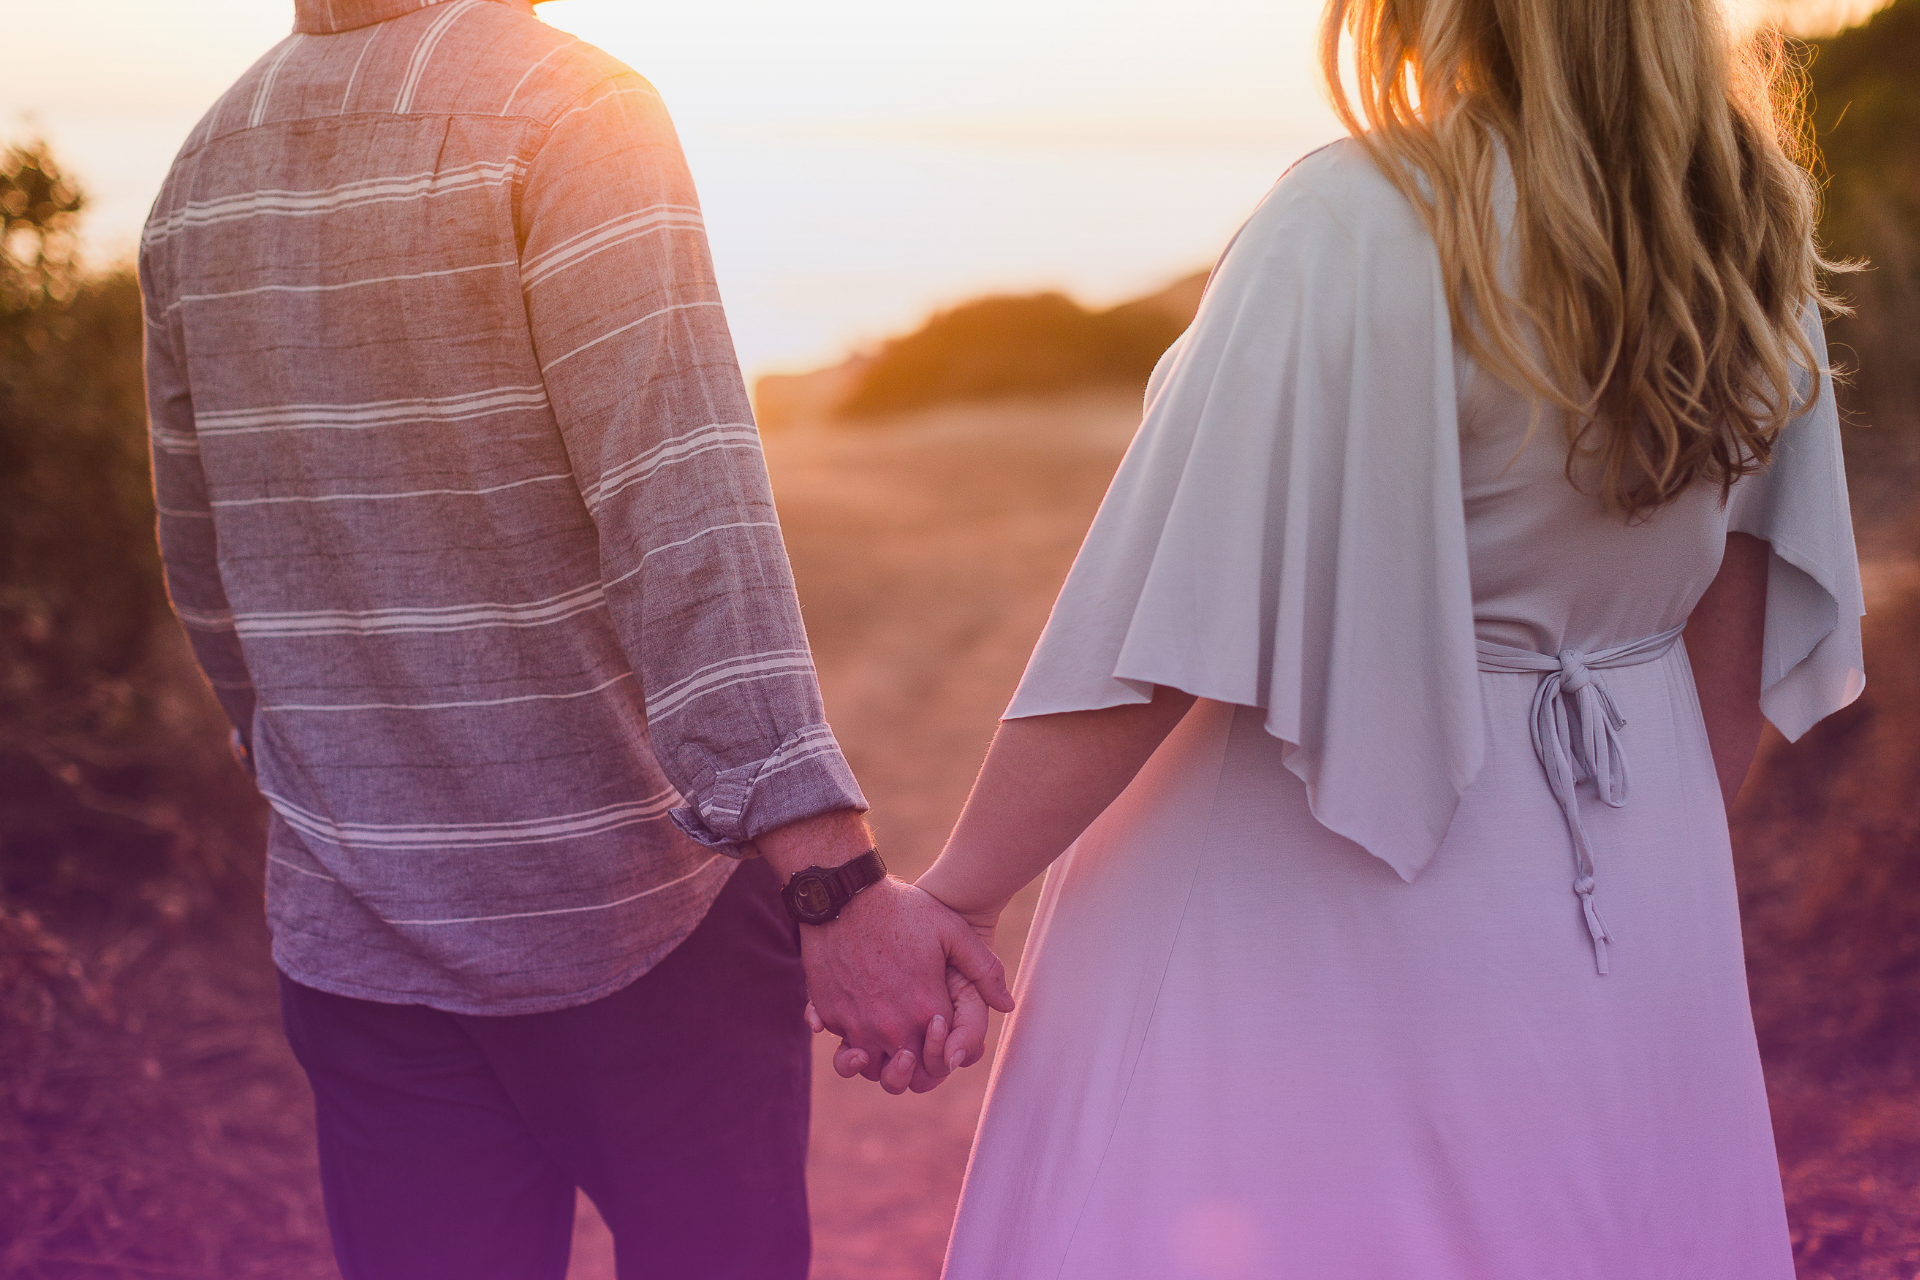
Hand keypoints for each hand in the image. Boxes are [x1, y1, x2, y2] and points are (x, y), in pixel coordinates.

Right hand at [800, 879, 1011, 1094]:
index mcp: (926, 1011)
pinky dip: (848, 1037)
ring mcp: (856, 1023)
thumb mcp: (953, 932)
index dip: (943, 1050)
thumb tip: (1008, 1005)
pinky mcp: (828, 1014)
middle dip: (912, 1068)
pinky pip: (840, 1042)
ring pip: (867, 1068)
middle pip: (903, 1075)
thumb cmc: (902, 910)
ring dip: (876, 1061)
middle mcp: (890, 1027)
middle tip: (912, 1047)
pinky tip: (857, 1014)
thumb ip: (985, 971)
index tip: (938, 1026)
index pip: (940, 1059)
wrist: (844, 895)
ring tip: (881, 1042)